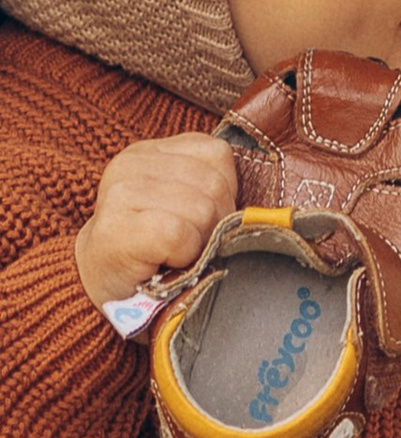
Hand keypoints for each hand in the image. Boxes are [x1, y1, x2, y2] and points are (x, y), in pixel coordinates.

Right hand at [74, 135, 237, 313]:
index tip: (200, 219)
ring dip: (200, 241)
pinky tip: (165, 260)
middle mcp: (131, 162)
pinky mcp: (117, 227)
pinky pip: (179, 234)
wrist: (102, 286)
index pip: (217, 153)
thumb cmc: (153, 248)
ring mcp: (120, 192)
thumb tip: (260, 205)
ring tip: (176, 252)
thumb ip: (211, 187)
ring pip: (202, 209)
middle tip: (190, 243)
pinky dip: (183, 254)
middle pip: (215, 184)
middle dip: (216, 221)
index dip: (224, 192)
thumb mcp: (181, 203)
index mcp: (151, 151)